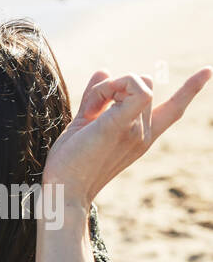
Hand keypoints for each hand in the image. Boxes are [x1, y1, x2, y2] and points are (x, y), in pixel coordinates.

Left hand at [44, 67, 212, 213]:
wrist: (62, 190)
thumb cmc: (69, 163)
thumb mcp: (84, 124)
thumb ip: (95, 99)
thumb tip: (104, 70)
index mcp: (140, 135)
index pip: (172, 110)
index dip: (189, 90)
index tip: (207, 71)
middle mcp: (143, 133)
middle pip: (142, 84)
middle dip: (117, 84)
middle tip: (90, 109)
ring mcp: (135, 131)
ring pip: (133, 82)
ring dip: (107, 87)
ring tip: (87, 114)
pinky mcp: (119, 127)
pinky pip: (138, 90)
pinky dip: (119, 83)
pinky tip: (106, 92)